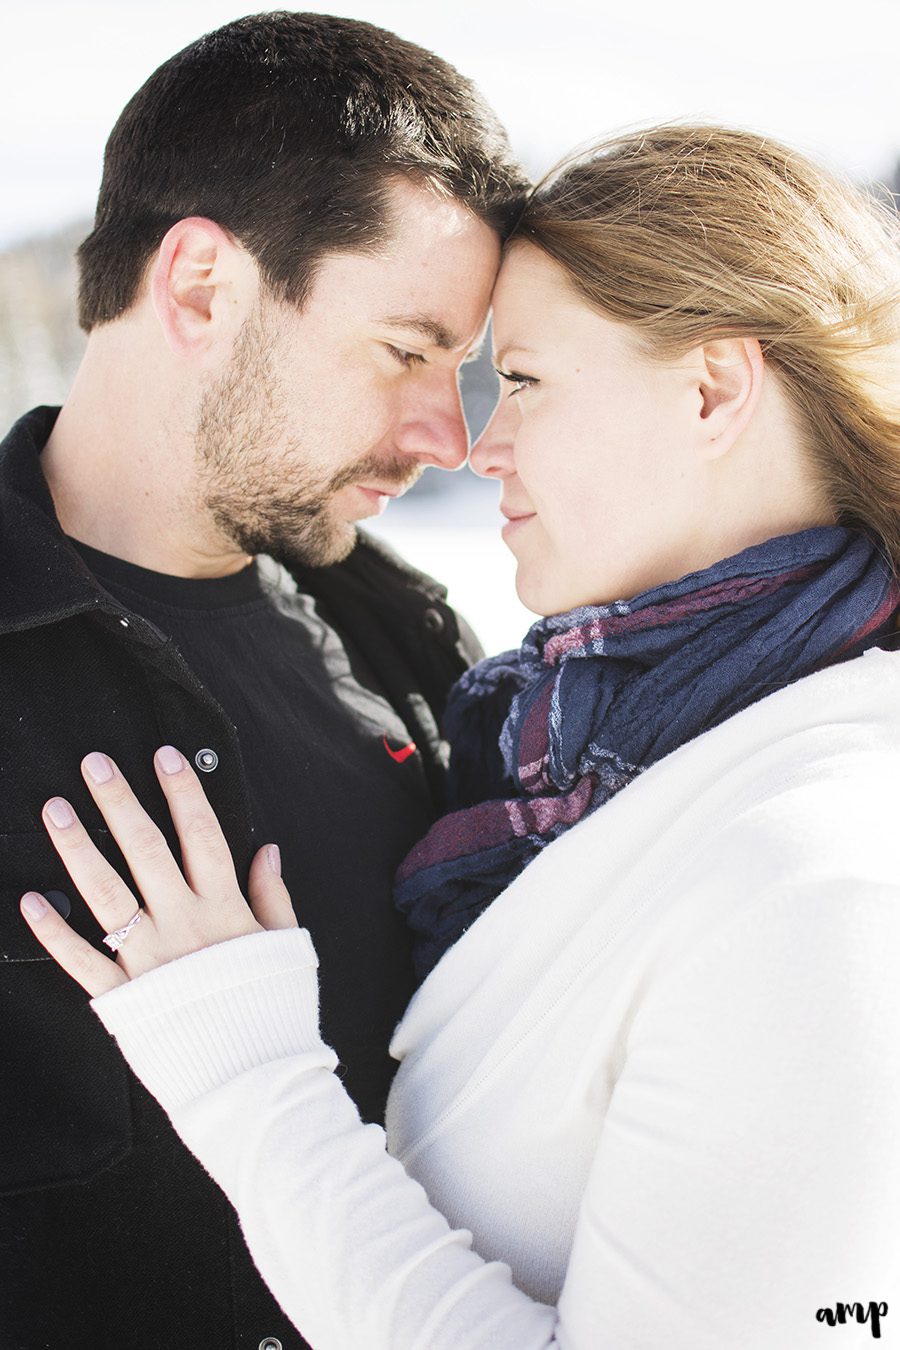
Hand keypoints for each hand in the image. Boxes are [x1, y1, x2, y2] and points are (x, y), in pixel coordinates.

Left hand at [19, 746, 297, 996]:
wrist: (256, 1081)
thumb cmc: (274, 1013)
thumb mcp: (288, 947)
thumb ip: (274, 897)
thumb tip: (268, 851)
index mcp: (225, 910)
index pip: (202, 835)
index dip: (183, 792)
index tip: (164, 755)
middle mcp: (183, 925)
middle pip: (146, 851)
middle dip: (119, 802)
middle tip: (93, 764)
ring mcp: (148, 960)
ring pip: (105, 893)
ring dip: (77, 848)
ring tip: (54, 810)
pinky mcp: (123, 997)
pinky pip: (81, 960)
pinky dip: (53, 932)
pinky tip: (31, 900)